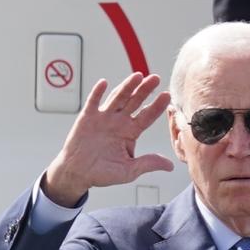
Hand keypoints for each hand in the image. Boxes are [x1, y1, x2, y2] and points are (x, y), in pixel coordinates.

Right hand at [44, 73, 174, 206]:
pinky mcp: (87, 117)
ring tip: (137, 76)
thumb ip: (148, 163)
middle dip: (145, 90)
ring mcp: (103, 117)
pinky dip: (97, 92)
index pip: (146, 117)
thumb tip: (170, 165)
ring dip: (127, 86)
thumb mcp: (129, 170)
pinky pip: (93, 102)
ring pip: (117, 98)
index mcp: (130, 133)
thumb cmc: (103, 173)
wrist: (79, 173)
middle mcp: (118, 122)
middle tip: (155, 78)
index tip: (167, 96)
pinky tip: (104, 83)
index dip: (156, 107)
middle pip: (134, 102)